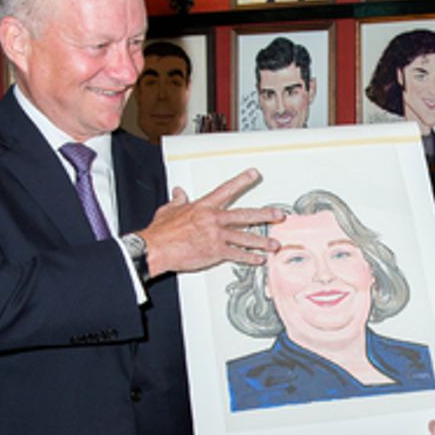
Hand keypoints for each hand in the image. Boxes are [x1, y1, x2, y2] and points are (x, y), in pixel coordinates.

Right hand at [141, 169, 283, 276]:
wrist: (155, 248)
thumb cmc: (161, 232)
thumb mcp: (169, 210)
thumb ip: (178, 201)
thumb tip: (179, 192)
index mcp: (204, 206)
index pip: (227, 189)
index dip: (242, 180)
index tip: (254, 174)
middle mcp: (213, 219)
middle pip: (245, 215)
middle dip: (265, 215)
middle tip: (279, 215)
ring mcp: (216, 236)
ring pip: (245, 237)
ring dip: (262, 241)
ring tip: (274, 244)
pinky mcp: (215, 252)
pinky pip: (237, 254)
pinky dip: (249, 258)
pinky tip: (258, 259)